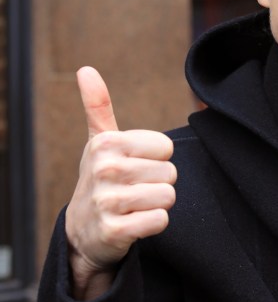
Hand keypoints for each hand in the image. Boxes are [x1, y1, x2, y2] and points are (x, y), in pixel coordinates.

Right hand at [65, 67, 176, 298]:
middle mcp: (105, 169)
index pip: (166, 147)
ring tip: (134, 206)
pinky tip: (134, 223)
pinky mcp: (115, 230)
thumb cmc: (101, 179)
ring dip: (156, 204)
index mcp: (106, 143)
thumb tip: (85, 68)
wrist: (83, 232)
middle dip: (157, 183)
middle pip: (170, 173)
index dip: (155, 159)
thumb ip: (98, 105)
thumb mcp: (100, 141)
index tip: (133, 166)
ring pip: (168, 196)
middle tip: (134, 190)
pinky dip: (153, 224)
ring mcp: (108, 201)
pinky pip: (160, 220)